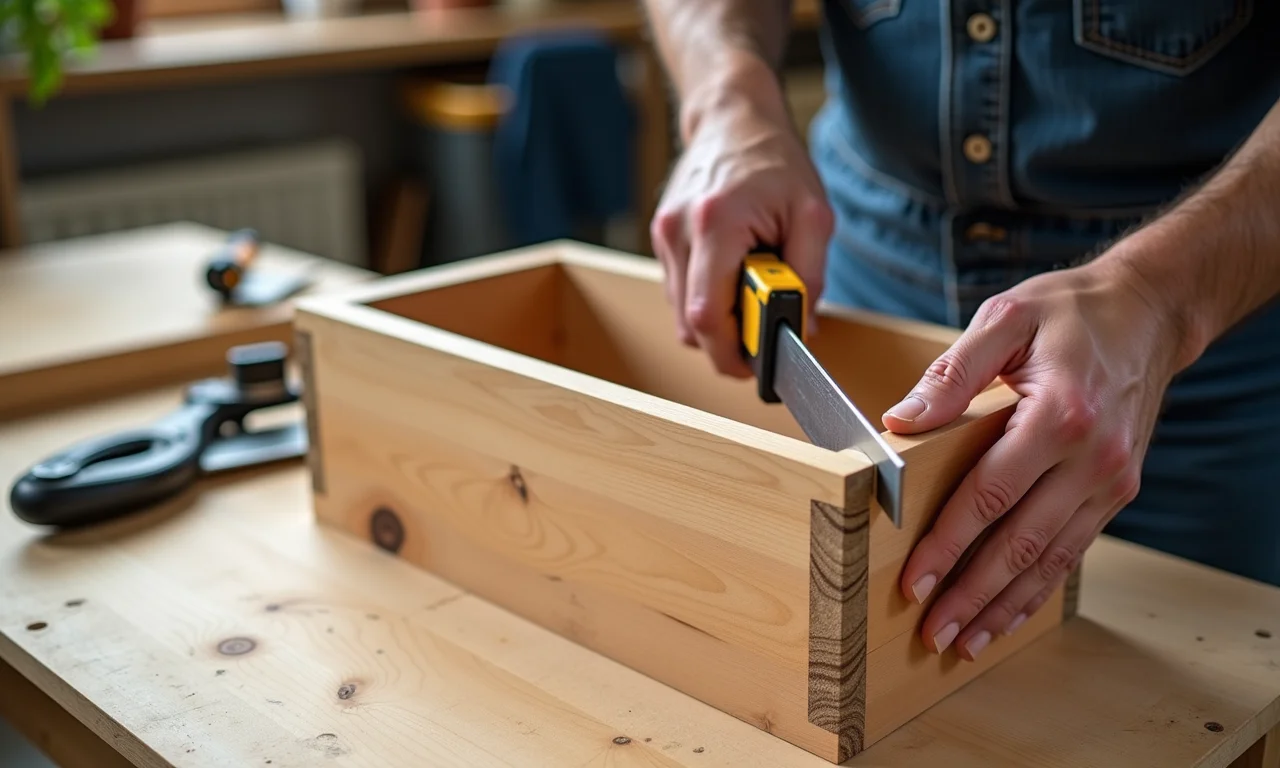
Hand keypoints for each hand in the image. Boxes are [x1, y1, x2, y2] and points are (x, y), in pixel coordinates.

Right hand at [650, 82, 832, 376]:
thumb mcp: (813, 214)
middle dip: (727, 343)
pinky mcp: (660, 238)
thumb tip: (801, 327)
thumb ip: (808, 274)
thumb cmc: (774, 161)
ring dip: (717, 321)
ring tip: (750, 294)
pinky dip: (706, 299)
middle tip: (761, 336)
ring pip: (681, 313)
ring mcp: (663, 235)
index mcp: (716, 223)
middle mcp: (678, 231)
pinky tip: (732, 276)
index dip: (733, 352)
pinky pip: (679, 292)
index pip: (708, 316)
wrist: (731, 118)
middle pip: (689, 324)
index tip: (759, 364)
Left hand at [884, 259, 1182, 660]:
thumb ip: (952, 372)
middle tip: (930, 634)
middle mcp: (1092, 459)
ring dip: (1004, 607)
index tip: (914, 582)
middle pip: (1019, 543)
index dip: (947, 544)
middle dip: (971, 595)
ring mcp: (1110, 481)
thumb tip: (902, 420)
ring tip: (962, 642)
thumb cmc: (1071, 313)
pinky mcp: (1116, 491)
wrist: (1149, 314)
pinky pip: (1072, 551)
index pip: (989, 495)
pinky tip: (1007, 613)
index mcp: (1059, 416)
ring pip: (1049, 560)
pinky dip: (1037, 589)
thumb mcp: (1006, 318)